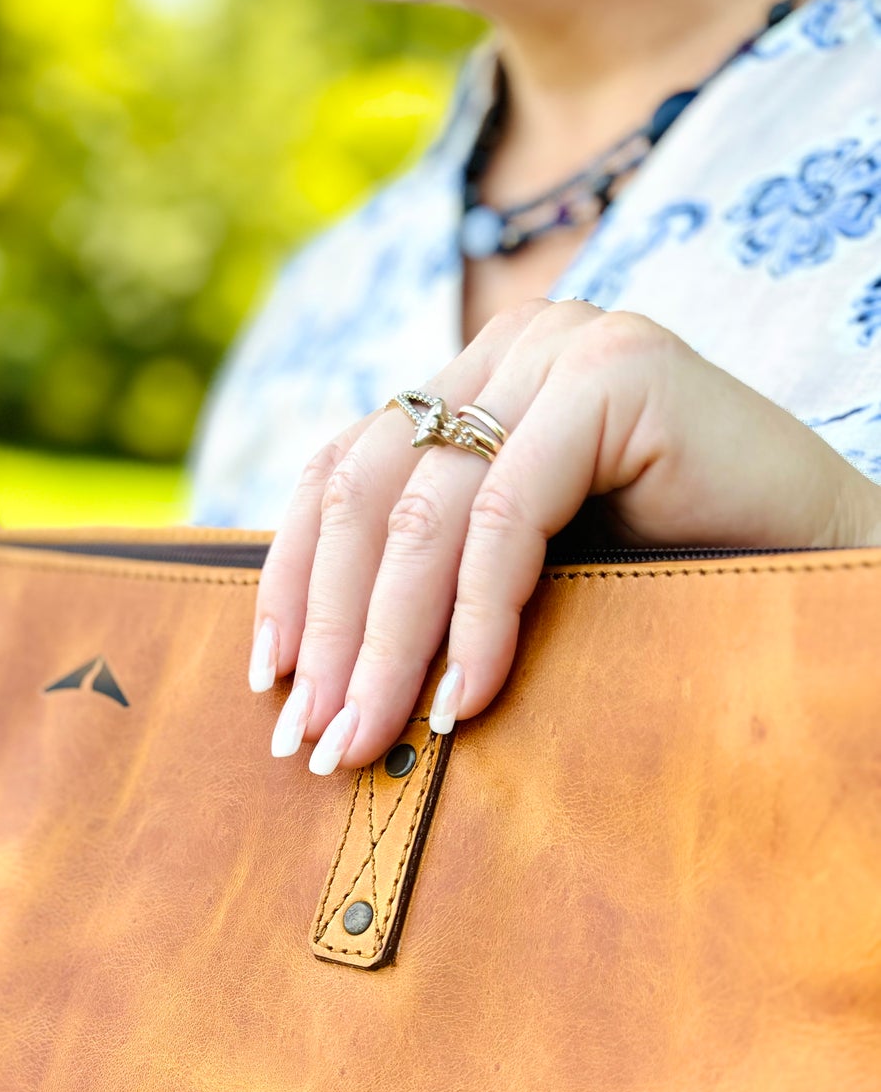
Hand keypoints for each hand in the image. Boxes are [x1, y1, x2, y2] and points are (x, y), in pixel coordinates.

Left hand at [249, 299, 880, 770]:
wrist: (828, 574)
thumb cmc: (676, 592)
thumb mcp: (522, 586)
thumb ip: (433, 589)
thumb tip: (310, 680)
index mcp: (469, 387)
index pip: (340, 476)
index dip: (292, 583)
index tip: (267, 688)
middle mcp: (506, 351)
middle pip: (364, 494)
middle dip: (330, 633)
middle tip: (309, 744)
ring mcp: (562, 347)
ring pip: (423, 511)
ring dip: (385, 645)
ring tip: (368, 741)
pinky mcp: (618, 372)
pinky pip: (505, 513)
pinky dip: (476, 619)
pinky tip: (467, 704)